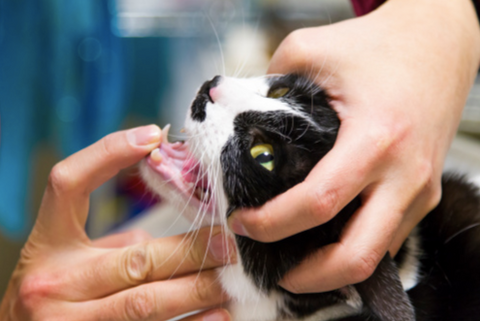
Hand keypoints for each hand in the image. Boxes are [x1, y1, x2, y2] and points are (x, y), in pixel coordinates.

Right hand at [0, 125, 234, 320]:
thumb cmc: (52, 288)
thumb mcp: (69, 257)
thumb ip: (115, 244)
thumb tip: (179, 241)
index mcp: (49, 246)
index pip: (67, 185)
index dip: (106, 154)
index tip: (151, 136)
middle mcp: (56, 284)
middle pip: (132, 258)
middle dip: (188, 249)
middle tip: (228, 240)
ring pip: (145, 302)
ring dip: (196, 288)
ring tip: (231, 275)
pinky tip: (219, 314)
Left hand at [228, 0, 479, 292]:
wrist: (439, 44)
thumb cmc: (378, 46)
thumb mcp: (311, 48)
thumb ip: (265, 82)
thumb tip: (233, 115)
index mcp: (375, 137)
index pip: (318, 202)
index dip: (272, 224)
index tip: (241, 223)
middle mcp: (405, 173)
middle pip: (357, 255)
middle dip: (310, 277)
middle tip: (276, 271)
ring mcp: (421, 188)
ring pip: (377, 255)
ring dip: (334, 269)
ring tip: (297, 261)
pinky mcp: (425, 192)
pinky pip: (389, 236)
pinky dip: (356, 248)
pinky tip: (329, 240)